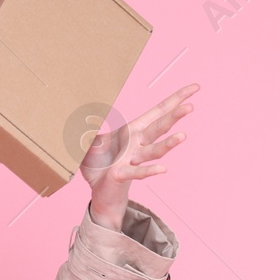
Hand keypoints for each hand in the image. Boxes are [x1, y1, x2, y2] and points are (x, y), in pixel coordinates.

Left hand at [79, 82, 197, 226]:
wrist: (99, 191)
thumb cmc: (100, 163)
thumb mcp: (91, 140)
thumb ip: (91, 126)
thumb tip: (84, 113)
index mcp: (132, 130)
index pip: (158, 112)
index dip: (176, 99)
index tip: (195, 88)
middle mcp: (137, 143)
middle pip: (159, 128)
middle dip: (174, 117)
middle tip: (191, 107)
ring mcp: (132, 160)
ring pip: (153, 150)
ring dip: (167, 144)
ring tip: (182, 136)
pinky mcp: (123, 175)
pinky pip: (137, 173)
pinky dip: (149, 171)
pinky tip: (162, 169)